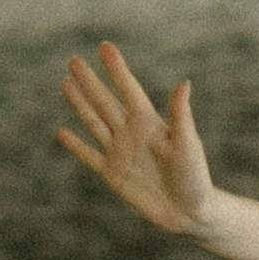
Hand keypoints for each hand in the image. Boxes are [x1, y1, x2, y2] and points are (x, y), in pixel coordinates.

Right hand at [58, 40, 216, 236]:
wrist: (190, 212)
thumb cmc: (195, 177)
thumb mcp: (188, 144)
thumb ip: (181, 115)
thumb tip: (184, 83)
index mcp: (150, 123)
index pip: (129, 89)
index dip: (117, 69)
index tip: (105, 46)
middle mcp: (132, 133)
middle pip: (105, 101)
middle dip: (89, 81)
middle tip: (73, 60)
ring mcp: (120, 153)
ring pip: (94, 122)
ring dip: (79, 103)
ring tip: (65, 83)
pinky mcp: (113, 174)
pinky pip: (89, 156)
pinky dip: (76, 145)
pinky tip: (62, 132)